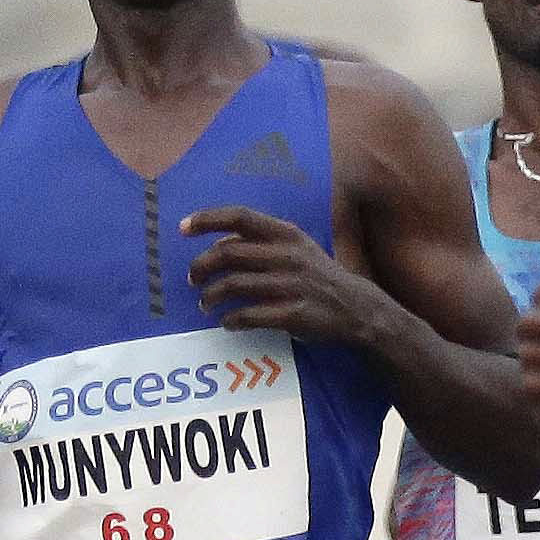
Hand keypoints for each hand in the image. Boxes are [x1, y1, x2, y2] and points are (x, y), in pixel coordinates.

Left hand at [183, 205, 378, 345]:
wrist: (356, 308)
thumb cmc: (318, 275)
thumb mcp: (297, 247)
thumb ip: (261, 242)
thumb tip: (219, 243)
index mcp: (286, 234)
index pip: (240, 216)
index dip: (208, 219)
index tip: (183, 228)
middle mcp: (287, 255)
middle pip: (228, 254)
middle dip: (201, 267)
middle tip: (192, 280)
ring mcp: (290, 285)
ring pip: (232, 285)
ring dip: (210, 297)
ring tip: (205, 304)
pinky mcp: (293, 314)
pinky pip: (248, 315)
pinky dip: (231, 320)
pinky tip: (227, 322)